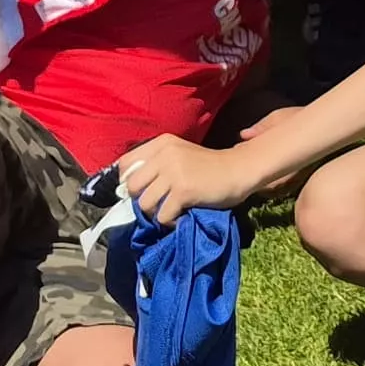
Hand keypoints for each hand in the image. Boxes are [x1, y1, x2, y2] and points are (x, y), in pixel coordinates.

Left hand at [117, 132, 261, 221]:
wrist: (239, 169)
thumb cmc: (208, 167)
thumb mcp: (179, 155)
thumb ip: (156, 164)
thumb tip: (127, 189)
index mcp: (162, 143)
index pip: (125, 163)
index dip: (128, 181)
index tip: (142, 191)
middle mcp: (165, 154)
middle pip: (132, 186)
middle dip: (142, 200)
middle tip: (159, 204)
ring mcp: (174, 171)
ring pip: (145, 204)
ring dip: (156, 213)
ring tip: (172, 211)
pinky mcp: (184, 190)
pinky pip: (163, 215)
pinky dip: (170, 222)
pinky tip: (182, 216)